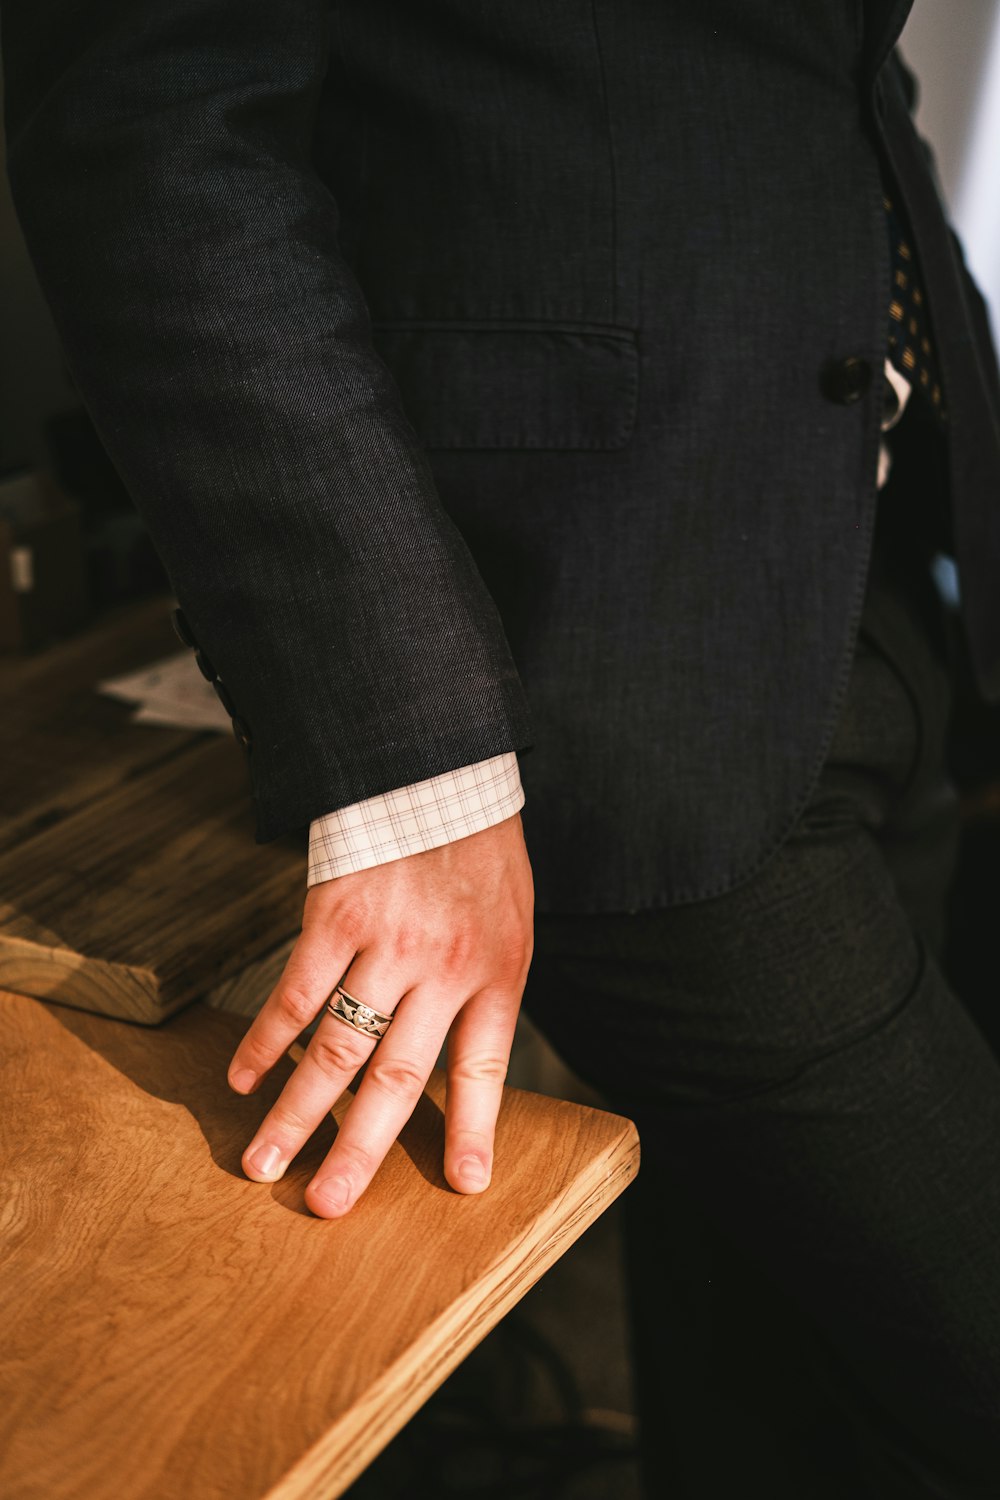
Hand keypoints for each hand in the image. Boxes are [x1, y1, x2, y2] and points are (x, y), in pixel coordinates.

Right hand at [227, 814, 533, 1216]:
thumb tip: (460, 1060)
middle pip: (396, 1078)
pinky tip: (244, 1078)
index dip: (474, 1130)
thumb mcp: (510, 922)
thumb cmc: (477, 855)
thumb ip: (487, 988)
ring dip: (295, 1111)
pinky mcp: (334, 917)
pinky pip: (293, 993)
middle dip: (359, 1150)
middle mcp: (442, 969)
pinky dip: (266, 1040)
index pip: (484, 1069)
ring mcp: (385, 945)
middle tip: (325, 1205)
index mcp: (496, 973)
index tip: (464, 1186)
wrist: (437, 771)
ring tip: (264, 1162)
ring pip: (335, 1047)